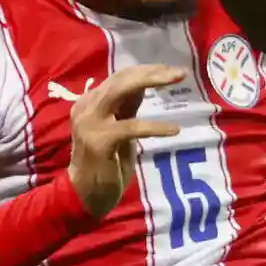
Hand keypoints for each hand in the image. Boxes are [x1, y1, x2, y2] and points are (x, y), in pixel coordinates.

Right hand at [65, 64, 185, 215]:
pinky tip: (174, 129)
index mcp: (90, 102)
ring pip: (120, 92)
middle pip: (120, 79)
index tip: (170, 70)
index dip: (146, 71)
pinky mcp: (99, 140)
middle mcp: (87, 107)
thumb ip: (127, 107)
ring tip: (176, 80)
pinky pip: (131, 127)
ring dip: (151, 81)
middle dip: (151, 71)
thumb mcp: (118, 128)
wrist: (85, 194)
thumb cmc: (105, 163)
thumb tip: (147, 83)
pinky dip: (155, 126)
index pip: (119, 78)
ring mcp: (90, 122)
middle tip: (179, 72)